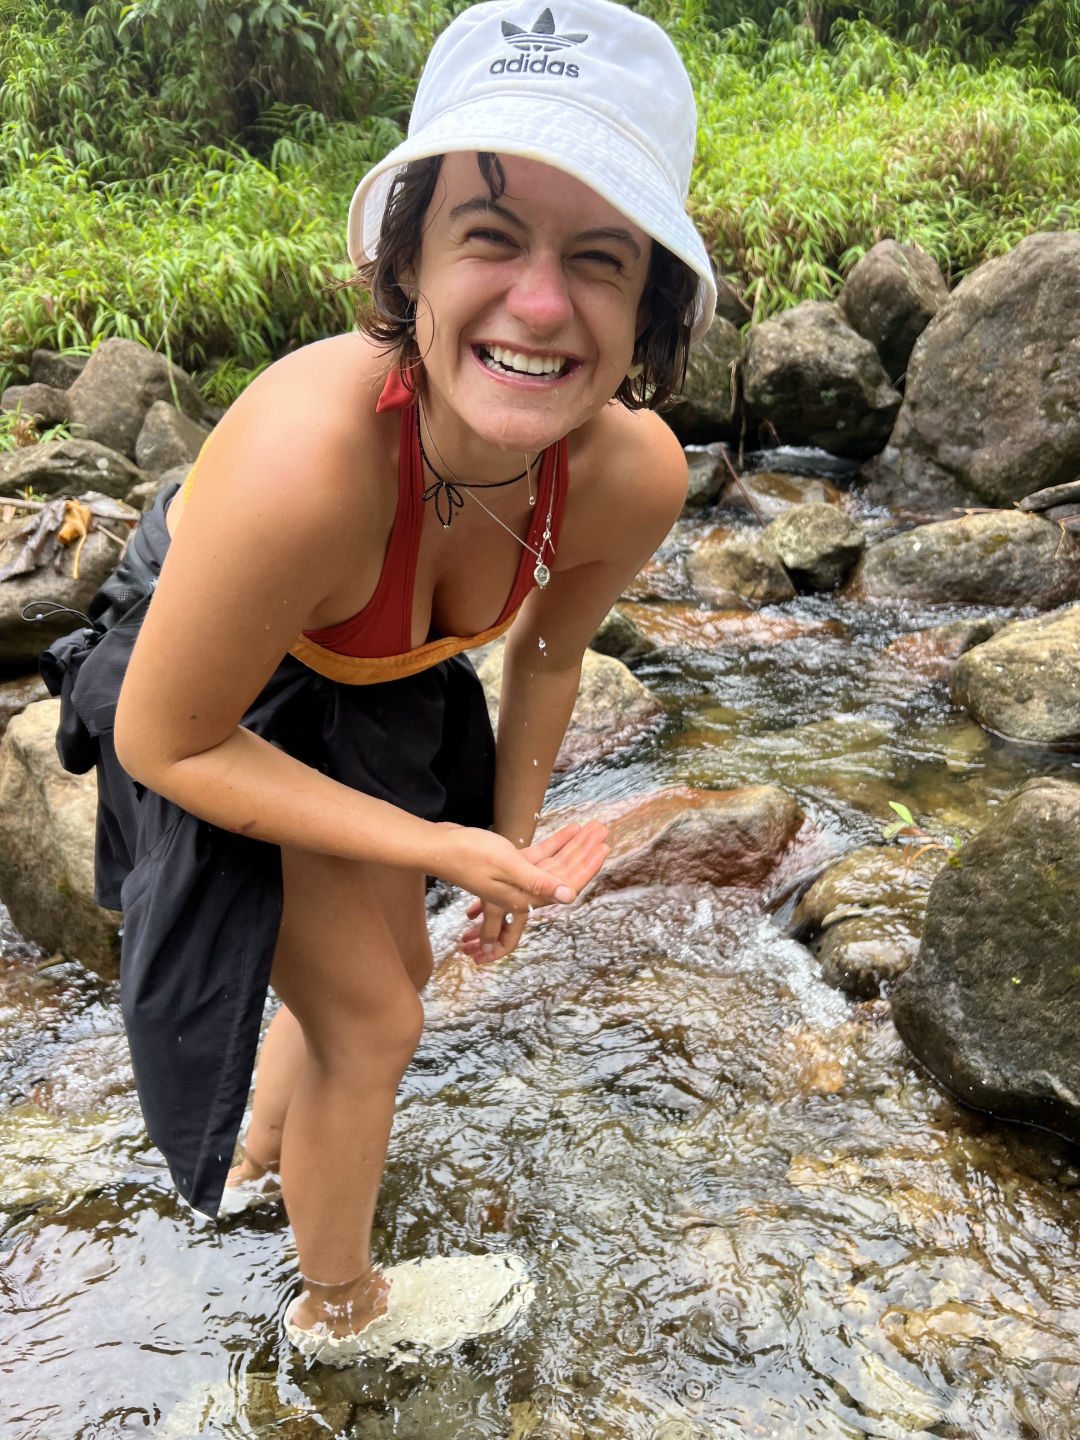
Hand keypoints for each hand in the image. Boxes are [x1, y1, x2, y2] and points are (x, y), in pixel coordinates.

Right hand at [460, 820, 609, 963]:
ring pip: (554, 862)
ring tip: (593, 828)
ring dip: (574, 845)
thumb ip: (538, 881)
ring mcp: (517, 877)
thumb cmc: (468, 855)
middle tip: (604, 832)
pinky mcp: (511, 864)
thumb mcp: (506, 865)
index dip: (587, 866)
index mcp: (524, 896)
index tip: (604, 849)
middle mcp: (523, 890)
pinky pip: (540, 855)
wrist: (439, 847)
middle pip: (563, 872)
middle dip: (585, 852)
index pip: (565, 884)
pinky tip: (571, 829)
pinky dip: (556, 842)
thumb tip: (568, 896)